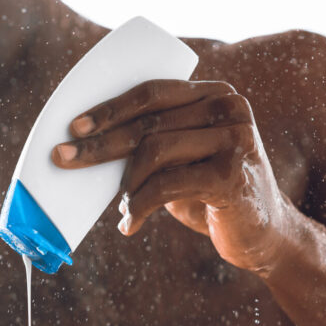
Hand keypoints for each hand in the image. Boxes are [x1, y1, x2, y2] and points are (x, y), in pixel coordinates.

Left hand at [51, 79, 295, 272]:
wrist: (262, 232)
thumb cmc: (208, 192)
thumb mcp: (180, 160)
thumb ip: (151, 142)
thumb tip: (85, 144)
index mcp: (213, 94)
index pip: (152, 92)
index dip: (109, 109)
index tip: (73, 127)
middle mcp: (229, 108)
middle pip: (148, 122)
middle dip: (99, 144)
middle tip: (64, 159)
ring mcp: (236, 138)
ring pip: (154, 151)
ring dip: (125, 184)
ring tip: (120, 207)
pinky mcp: (233, 174)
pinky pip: (167, 185)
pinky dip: (139, 206)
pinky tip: (129, 223)